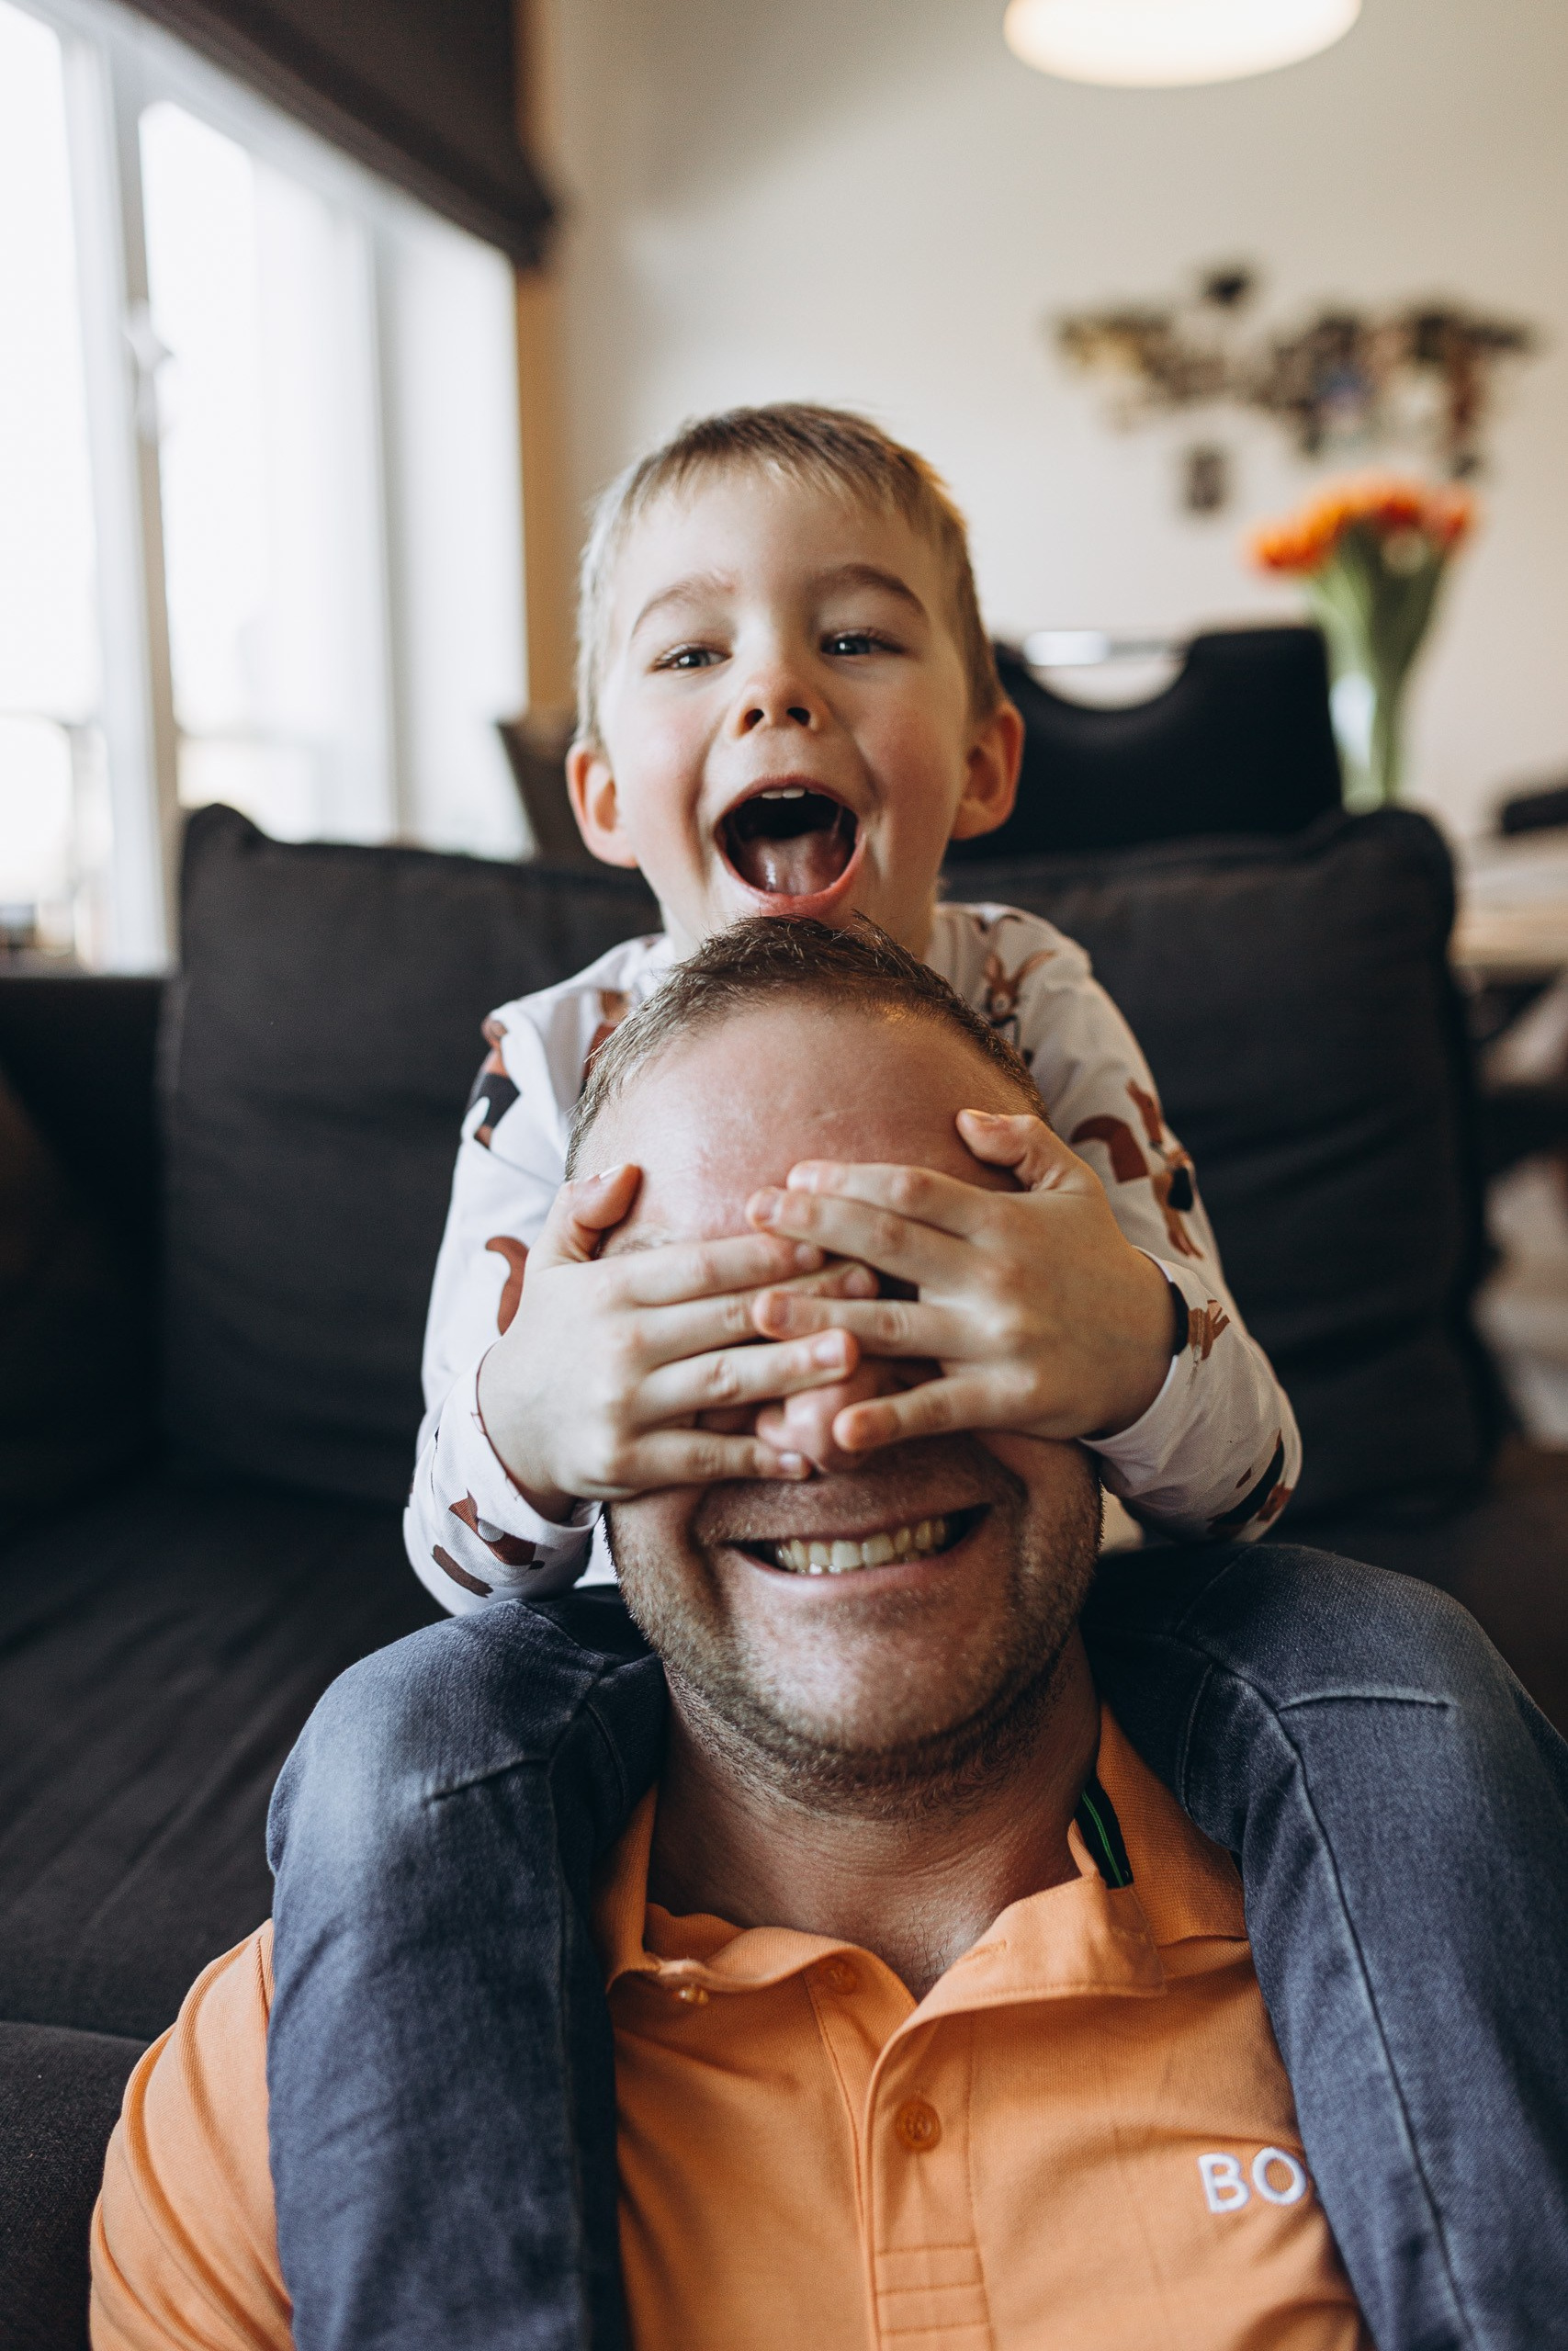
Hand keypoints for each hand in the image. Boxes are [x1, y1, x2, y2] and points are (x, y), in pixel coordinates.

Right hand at [476, 1164, 877, 1517]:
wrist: (501, 1430)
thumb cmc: (546, 1337)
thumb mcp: (550, 1264)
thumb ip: (583, 1209)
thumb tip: (628, 1169)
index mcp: (608, 1290)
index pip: (700, 1264)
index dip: (765, 1252)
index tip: (825, 1238)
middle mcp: (618, 1345)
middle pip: (726, 1318)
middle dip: (802, 1301)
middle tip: (870, 1286)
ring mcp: (623, 1407)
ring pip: (724, 1383)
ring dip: (792, 1370)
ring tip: (853, 1355)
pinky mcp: (626, 1463)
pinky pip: (703, 1459)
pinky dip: (755, 1457)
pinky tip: (807, 1452)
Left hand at [745, 1110, 1172, 1454]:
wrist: (1153, 1350)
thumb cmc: (1095, 1262)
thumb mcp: (1075, 1187)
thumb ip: (1020, 1142)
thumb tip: (960, 1116)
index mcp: (1002, 1221)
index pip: (912, 1189)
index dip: (849, 1179)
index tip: (795, 1175)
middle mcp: (995, 1276)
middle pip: (889, 1243)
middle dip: (815, 1225)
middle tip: (752, 1213)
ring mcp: (997, 1340)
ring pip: (893, 1326)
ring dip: (821, 1319)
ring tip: (758, 1310)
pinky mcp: (1005, 1399)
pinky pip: (934, 1409)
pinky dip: (884, 1420)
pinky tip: (834, 1428)